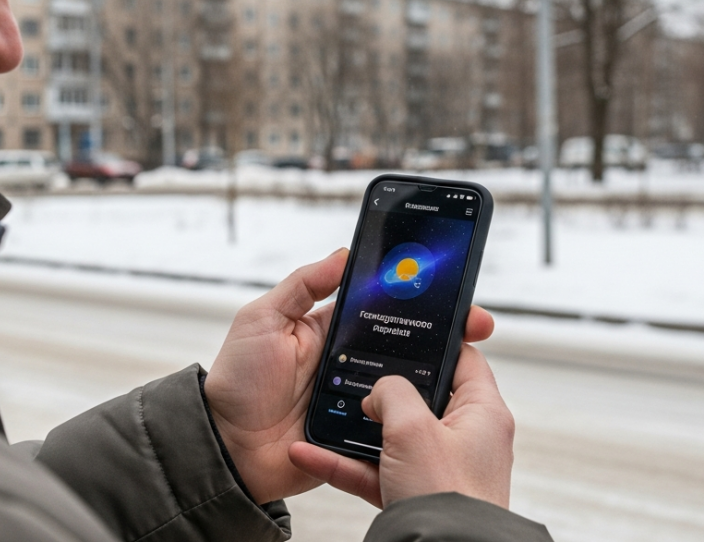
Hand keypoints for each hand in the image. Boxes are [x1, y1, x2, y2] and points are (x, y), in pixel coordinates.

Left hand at [204, 249, 495, 503]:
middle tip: (477, 326)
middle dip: (446, 334)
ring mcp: (358, 400)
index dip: (418, 298)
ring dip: (438, 374)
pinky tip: (440, 407)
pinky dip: (418, 418)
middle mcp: (351, 362)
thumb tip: (344, 253)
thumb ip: (302, 285)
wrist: (226, 448)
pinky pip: (395, 425)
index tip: (453, 289)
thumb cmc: (237, 381)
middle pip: (408, 344)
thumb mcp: (262, 320)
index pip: (384, 307)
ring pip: (408, 385)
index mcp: (332, 330)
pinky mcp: (360, 434)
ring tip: (467, 362)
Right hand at [287, 343, 513, 509]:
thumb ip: (393, 392)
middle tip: (355, 371)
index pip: (464, 359)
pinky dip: (344, 463)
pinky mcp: (415, 495)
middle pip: (420, 398)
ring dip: (354, 429)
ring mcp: (438, 469)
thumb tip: (380, 392)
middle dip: (383, 389)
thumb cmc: (447, 496)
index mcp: (482, 412)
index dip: (435, 341)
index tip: (406, 329)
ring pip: (391, 437)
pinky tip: (309, 453)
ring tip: (322, 413)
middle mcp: (465, 438)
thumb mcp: (413, 427)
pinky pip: (375, 471)